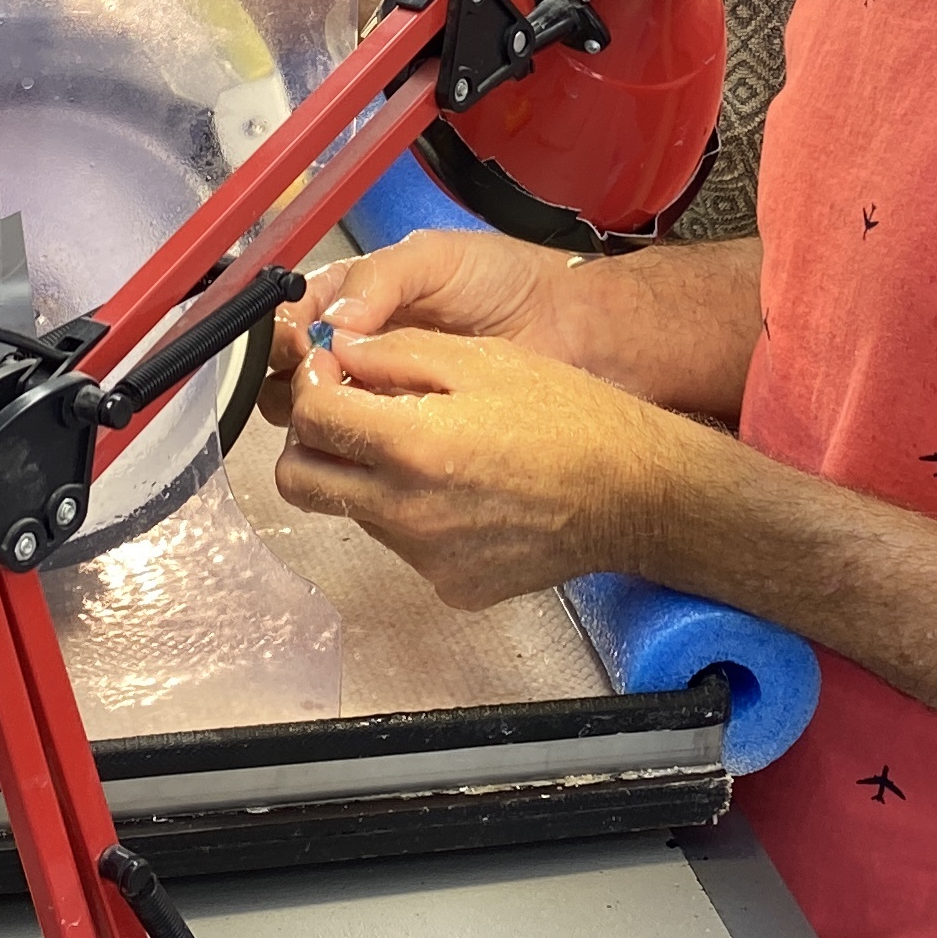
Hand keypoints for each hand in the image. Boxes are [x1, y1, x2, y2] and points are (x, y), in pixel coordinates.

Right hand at [261, 226, 571, 420]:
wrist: (566, 326)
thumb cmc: (504, 279)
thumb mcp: (436, 258)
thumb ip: (380, 279)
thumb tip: (334, 324)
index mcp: (354, 294)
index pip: (293, 313)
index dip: (284, 328)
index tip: (296, 342)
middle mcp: (357, 345)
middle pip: (291, 368)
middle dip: (294, 374)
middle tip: (320, 378)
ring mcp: (380, 391)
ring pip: (319, 410)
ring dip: (318, 411)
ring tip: (346, 406)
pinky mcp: (405, 429)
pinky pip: (362, 441)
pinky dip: (353, 441)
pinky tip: (365, 437)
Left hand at [273, 327, 697, 609]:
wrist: (635, 495)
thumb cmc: (571, 417)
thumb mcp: (483, 359)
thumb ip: (397, 354)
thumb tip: (339, 352)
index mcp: (411, 445)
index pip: (308, 419)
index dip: (313, 386)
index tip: (334, 373)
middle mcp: (407, 512)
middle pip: (300, 481)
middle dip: (312, 441)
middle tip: (351, 413)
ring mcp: (426, 558)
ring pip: (352, 512)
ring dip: (365, 476)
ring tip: (427, 448)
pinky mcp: (450, 585)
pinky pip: (402, 545)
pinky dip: (412, 514)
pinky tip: (462, 489)